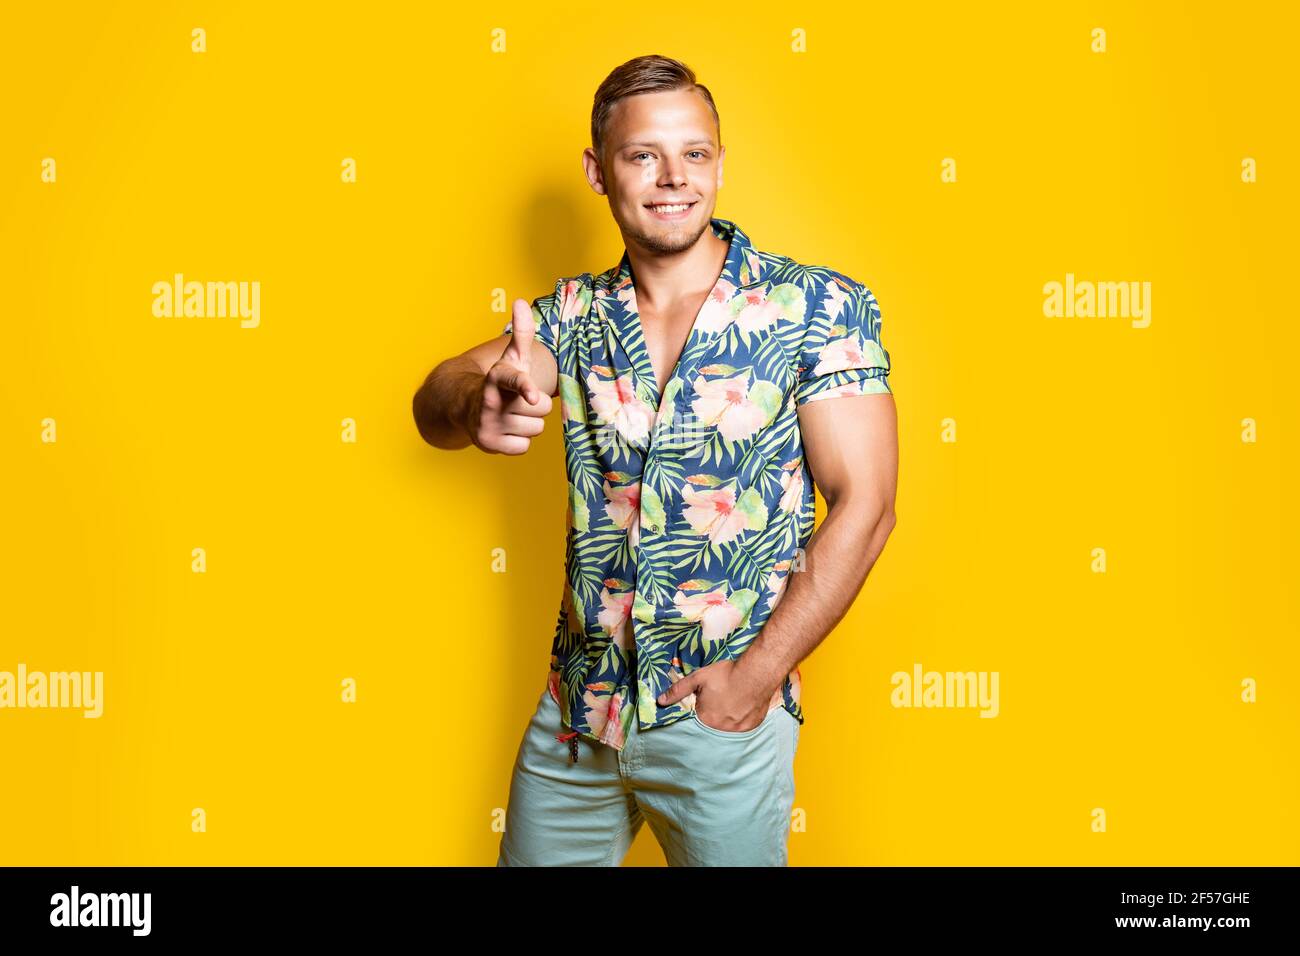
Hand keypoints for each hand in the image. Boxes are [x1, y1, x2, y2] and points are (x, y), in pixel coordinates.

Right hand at [471, 299, 552, 453]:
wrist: (467, 407)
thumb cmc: (500, 382)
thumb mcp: (512, 358)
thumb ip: (521, 332)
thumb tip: (520, 301)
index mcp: (497, 377)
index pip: (514, 380)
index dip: (524, 387)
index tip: (532, 395)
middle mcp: (489, 401)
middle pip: (539, 409)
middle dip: (534, 407)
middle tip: (516, 402)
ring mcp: (487, 424)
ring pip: (535, 429)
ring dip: (528, 424)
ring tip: (510, 415)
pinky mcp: (489, 445)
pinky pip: (524, 447)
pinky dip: (519, 441)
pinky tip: (506, 431)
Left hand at [656, 660, 771, 732]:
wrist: (756, 673)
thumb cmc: (726, 674)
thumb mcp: (698, 678)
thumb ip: (678, 690)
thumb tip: (660, 700)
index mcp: (706, 719)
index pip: (696, 722)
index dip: (699, 713)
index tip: (703, 706)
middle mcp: (721, 729)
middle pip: (712, 726)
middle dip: (712, 716)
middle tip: (719, 702)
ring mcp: (738, 729)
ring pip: (728, 728)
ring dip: (726, 719)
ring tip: (730, 704)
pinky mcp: (752, 726)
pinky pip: (742, 727)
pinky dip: (740, 720)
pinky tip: (741, 707)